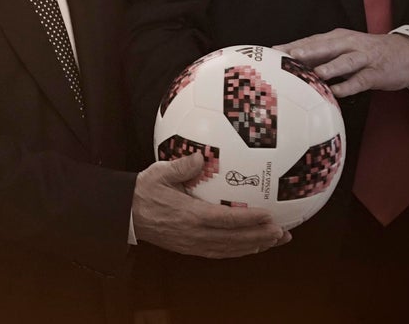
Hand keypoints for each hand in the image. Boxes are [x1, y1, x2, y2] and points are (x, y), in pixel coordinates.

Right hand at [132, 153, 290, 257]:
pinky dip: (239, 250)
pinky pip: (220, 252)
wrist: (125, 213)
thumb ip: (182, 166)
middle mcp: (195, 234)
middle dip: (261, 238)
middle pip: (235, 241)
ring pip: (230, 250)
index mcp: (190, 215)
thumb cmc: (143, 190)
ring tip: (276, 241)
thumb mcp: (159, 173)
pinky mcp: (190, 248)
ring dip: (255, 247)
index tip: (270, 216)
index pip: (227, 220)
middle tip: (283, 233)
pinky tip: (251, 246)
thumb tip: (202, 157)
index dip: (250, 220)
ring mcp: (193, 244)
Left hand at [276, 29, 408, 96]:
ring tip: (316, 73)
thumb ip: (320, 56)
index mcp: (337, 37)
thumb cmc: (367, 52)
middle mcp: (349, 44)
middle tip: (290, 56)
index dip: (292, 45)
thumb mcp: (343, 49)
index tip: (272, 51)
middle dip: (308, 50)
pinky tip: (338, 92)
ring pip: (346, 60)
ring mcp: (364, 58)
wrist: (407, 52)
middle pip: (326, 46)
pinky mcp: (377, 72)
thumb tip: (289, 64)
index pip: (311, 40)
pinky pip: (362, 80)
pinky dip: (350, 85)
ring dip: (331, 67)